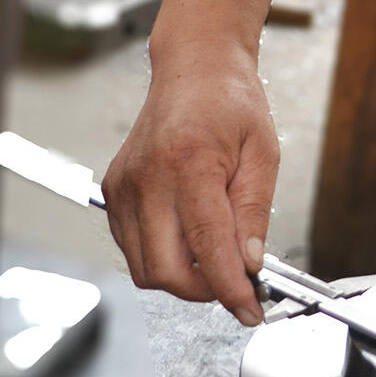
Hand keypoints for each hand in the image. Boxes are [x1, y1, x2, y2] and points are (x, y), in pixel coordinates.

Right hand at [103, 42, 277, 326]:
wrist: (195, 68)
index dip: (230, 288)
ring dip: (182, 277)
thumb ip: (253, 213)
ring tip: (215, 255)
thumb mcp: (263, 153)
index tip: (250, 308)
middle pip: (165, 270)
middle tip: (237, 282)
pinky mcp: (112, 192)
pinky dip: (161, 257)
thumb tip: (250, 265)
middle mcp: (147, 178)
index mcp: (190, 162)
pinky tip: (188, 238)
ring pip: (144, 268)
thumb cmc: (231, 101)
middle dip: (205, 290)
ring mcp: (124, 187)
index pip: (207, 246)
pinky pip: (132, 249)